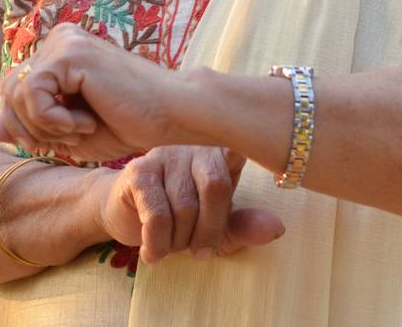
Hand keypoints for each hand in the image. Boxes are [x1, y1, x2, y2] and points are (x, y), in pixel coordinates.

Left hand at [0, 23, 189, 161]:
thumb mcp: (68, 133)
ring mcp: (64, 41)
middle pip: (10, 90)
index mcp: (60, 51)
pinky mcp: (70, 53)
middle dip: (29, 128)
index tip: (57, 142)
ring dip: (45, 127)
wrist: (173, 116)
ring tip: (82, 129)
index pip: (15, 90)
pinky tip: (84, 123)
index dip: (25, 125)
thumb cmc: (130, 123)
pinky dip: (52, 120)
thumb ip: (28, 126)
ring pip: (18, 93)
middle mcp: (59, 38)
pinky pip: (33, 93)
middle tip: (67, 140)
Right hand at [94, 145, 284, 265]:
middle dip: (210, 230)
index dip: (252, 150)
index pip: (240, 152)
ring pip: (185, 206)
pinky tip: (153, 254)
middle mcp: (194, 147)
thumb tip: (277, 228)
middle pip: (216, 187)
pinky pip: (157, 214)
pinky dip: (158, 243)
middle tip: (201, 253)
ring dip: (180, 241)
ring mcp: (165, 155)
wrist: (124, 215)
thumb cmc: (179, 220)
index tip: (269, 158)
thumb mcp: (217, 229)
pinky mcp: (139, 171)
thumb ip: (244, 227)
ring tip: (173, 246)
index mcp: (221, 154)